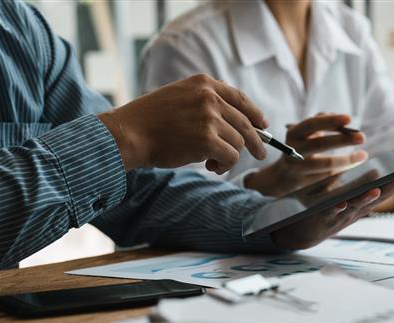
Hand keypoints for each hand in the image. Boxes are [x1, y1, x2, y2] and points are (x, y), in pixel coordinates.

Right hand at [98, 74, 267, 173]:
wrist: (130, 132)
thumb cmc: (151, 120)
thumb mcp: (180, 96)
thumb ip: (206, 102)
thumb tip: (237, 120)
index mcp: (204, 84)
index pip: (240, 98)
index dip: (255, 113)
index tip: (263, 124)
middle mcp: (210, 98)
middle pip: (246, 123)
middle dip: (257, 142)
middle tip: (260, 154)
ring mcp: (210, 118)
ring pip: (239, 143)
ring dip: (230, 157)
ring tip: (214, 163)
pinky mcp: (208, 140)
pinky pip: (231, 156)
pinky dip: (225, 165)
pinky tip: (212, 167)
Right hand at [246, 113, 366, 196]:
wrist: (284, 175)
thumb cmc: (302, 147)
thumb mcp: (307, 132)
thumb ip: (323, 122)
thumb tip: (344, 121)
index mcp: (294, 133)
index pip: (312, 124)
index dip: (330, 121)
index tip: (349, 118)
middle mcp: (293, 150)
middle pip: (319, 144)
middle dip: (342, 140)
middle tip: (362, 137)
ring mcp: (297, 168)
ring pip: (325, 164)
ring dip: (346, 160)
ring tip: (363, 155)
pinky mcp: (305, 183)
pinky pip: (328, 176)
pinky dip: (342, 169)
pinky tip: (354, 164)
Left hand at [271, 174, 393, 249]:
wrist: (298, 232)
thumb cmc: (322, 210)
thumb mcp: (343, 194)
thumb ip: (357, 183)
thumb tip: (375, 167)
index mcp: (361, 201)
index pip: (386, 186)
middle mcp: (355, 210)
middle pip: (378, 196)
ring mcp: (340, 216)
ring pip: (357, 206)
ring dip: (368, 199)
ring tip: (379, 188)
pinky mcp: (321, 219)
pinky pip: (330, 213)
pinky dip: (337, 209)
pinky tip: (343, 203)